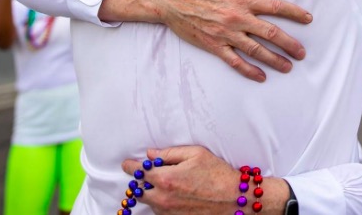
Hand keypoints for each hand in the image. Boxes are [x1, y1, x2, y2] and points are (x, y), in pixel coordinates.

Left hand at [121, 146, 239, 214]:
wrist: (234, 199)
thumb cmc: (217, 174)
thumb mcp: (195, 154)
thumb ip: (169, 153)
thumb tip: (151, 154)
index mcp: (166, 178)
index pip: (138, 171)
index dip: (130, 166)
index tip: (127, 163)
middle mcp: (163, 198)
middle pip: (138, 190)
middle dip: (140, 181)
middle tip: (148, 173)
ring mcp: (168, 212)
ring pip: (149, 202)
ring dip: (151, 192)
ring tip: (167, 183)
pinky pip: (160, 211)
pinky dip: (162, 202)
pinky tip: (175, 195)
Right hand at [126, 0, 311, 81]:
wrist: (171, 0)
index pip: (274, 6)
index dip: (294, 13)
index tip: (308, 19)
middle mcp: (237, 18)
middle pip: (270, 32)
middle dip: (289, 43)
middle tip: (302, 52)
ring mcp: (226, 34)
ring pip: (256, 50)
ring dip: (274, 59)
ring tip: (288, 66)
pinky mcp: (214, 46)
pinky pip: (235, 62)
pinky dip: (249, 70)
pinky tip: (261, 76)